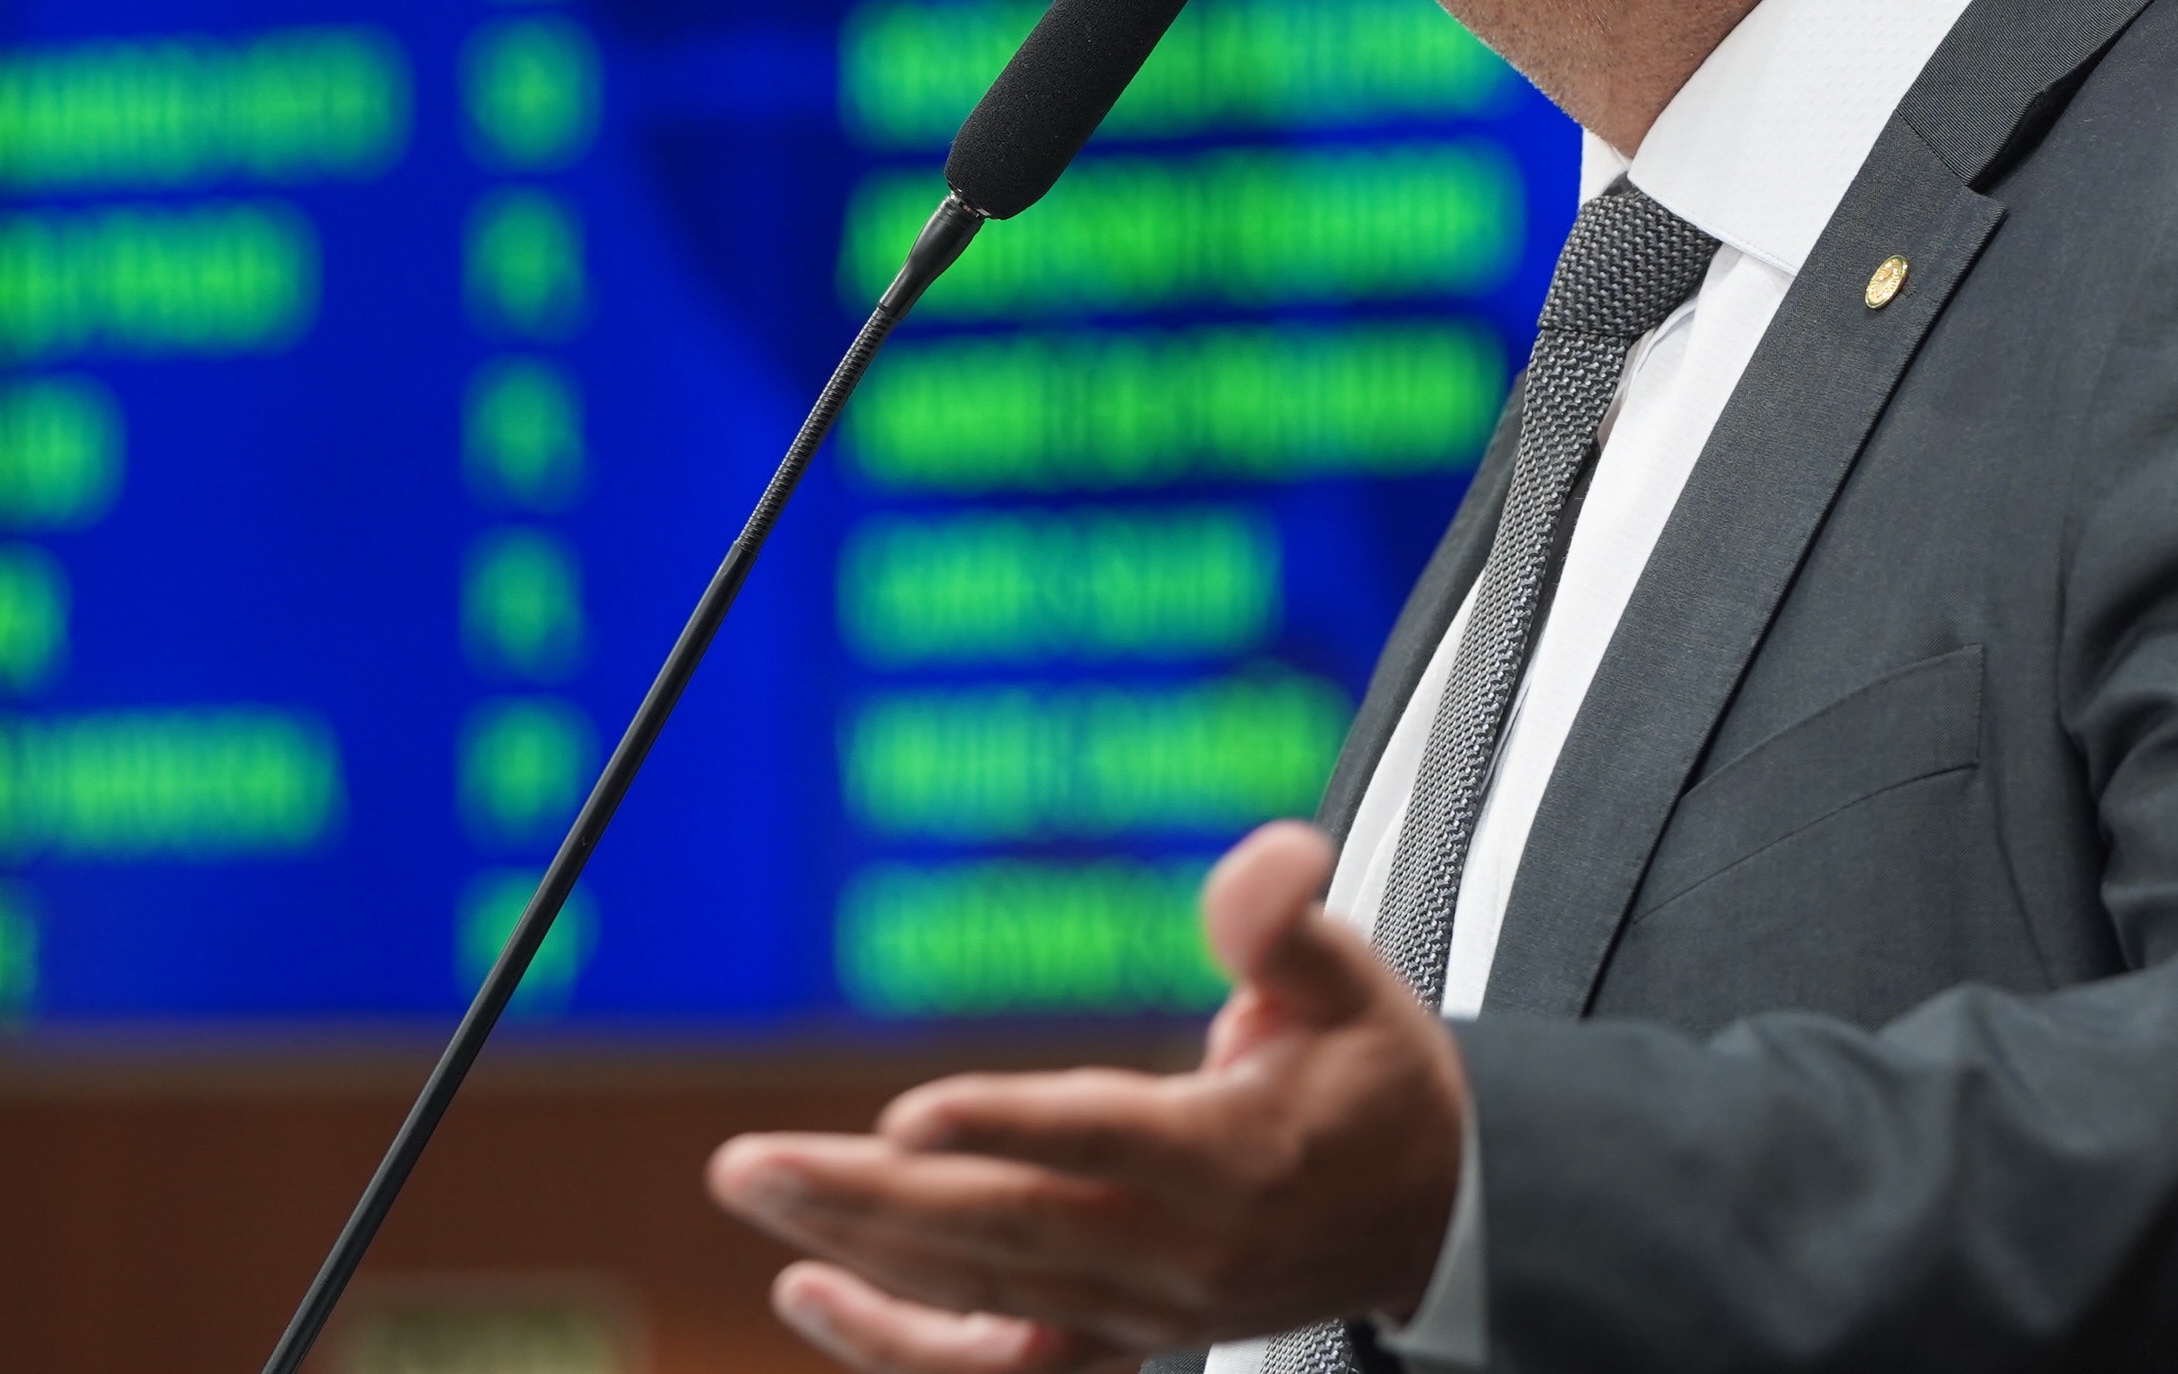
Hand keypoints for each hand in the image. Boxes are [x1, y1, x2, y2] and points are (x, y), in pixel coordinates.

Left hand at [708, 823, 1466, 1373]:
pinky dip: (895, 1345)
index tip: (910, 1115)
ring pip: (980, 1288)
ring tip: (756, 1184)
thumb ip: (1286, 922)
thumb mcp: (1351, 982)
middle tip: (750, 1162)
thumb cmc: (1373, 1084)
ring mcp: (1141, 1310)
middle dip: (869, 1197)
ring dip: (857, 1244)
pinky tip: (809, 1290)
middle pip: (1008, 1226)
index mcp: (1239, 1155)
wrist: (1426, 1215)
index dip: (1009, 1128)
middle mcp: (1181, 1249)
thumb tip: (1268, 855)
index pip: (1108, 1141)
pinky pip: (993, 1367)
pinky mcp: (1117, 1343)